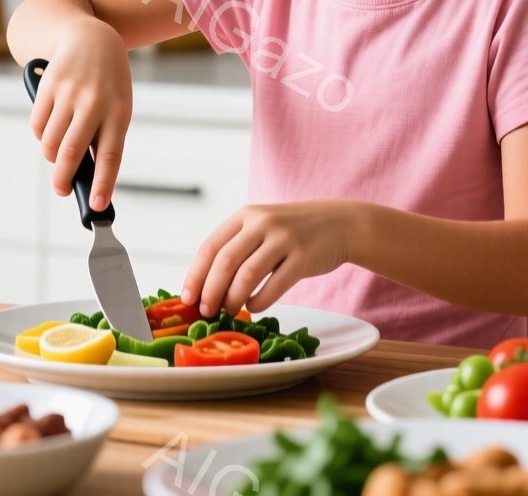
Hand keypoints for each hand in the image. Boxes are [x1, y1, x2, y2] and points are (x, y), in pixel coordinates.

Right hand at [29, 18, 132, 210]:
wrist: (93, 38)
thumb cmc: (108, 84)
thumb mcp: (117, 107)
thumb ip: (104, 137)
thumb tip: (84, 175)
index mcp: (119, 112)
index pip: (111, 155)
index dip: (104, 182)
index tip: (98, 206)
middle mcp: (94, 102)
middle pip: (72, 152)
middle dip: (63, 179)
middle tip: (62, 190)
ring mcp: (69, 93)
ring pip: (51, 142)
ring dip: (52, 156)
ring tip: (59, 153)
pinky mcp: (48, 86)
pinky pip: (37, 125)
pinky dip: (41, 136)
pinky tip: (51, 129)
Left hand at [182, 201, 362, 316]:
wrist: (340, 223)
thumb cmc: (294, 231)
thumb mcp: (262, 226)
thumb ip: (237, 246)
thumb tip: (204, 285)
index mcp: (245, 216)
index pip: (210, 247)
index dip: (195, 275)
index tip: (187, 299)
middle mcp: (262, 223)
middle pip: (225, 261)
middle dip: (210, 291)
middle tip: (206, 311)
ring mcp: (284, 239)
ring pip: (248, 275)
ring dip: (233, 299)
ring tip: (230, 311)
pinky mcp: (303, 257)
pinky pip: (275, 285)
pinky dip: (259, 301)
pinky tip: (254, 307)